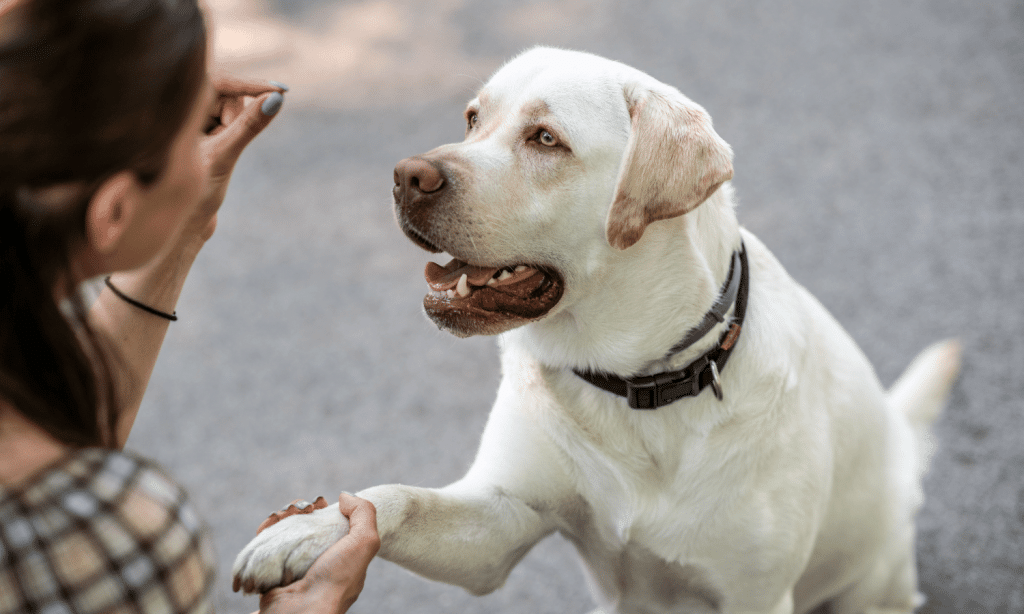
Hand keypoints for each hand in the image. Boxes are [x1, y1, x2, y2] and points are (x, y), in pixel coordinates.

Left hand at [185, 75, 286, 244]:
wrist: (179, 222)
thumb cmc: (191, 193)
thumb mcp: (224, 155)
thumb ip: (249, 125)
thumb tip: (276, 100)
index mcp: (171, 106)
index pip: (219, 81)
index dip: (250, 85)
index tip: (280, 91)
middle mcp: (176, 106)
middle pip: (225, 93)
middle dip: (234, 118)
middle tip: (222, 145)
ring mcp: (185, 116)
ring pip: (227, 107)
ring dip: (232, 128)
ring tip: (213, 153)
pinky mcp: (195, 126)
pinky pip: (226, 118)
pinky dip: (230, 133)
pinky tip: (213, 152)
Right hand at [256, 493, 379, 613]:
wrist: (301, 612)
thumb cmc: (336, 579)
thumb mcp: (364, 543)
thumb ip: (364, 513)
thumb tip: (344, 496)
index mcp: (341, 557)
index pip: (332, 526)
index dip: (324, 509)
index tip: (319, 503)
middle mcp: (317, 562)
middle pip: (306, 526)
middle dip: (300, 509)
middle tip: (300, 508)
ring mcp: (292, 567)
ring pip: (285, 532)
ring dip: (282, 516)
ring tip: (282, 514)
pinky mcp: (269, 571)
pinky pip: (264, 545)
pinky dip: (265, 530)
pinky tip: (268, 523)